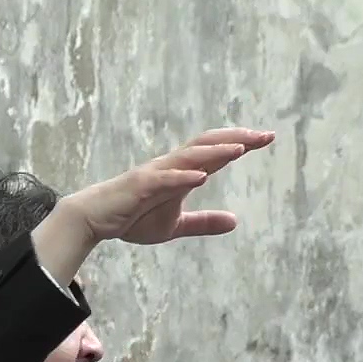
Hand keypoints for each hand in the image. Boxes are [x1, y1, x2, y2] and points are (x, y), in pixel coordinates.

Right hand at [30, 127, 273, 281]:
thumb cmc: (133, 218)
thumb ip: (204, 222)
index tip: (267, 137)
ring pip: (189, 157)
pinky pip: (164, 180)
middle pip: (207, 145)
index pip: (216, 152)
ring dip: (214, 152)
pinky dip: (183, 177)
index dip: (241, 143)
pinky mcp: (140, 186)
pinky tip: (201, 176)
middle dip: (236, 139)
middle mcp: (171, 166)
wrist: (96, 220)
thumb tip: (235, 222)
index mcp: (181, 172)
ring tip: (240, 149)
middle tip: (265, 135)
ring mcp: (155, 173)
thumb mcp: (176, 225)